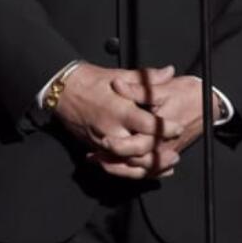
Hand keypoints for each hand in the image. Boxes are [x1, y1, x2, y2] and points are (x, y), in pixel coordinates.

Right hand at [54, 63, 182, 178]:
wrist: (64, 90)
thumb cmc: (92, 81)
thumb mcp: (121, 75)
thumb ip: (147, 78)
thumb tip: (169, 72)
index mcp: (120, 110)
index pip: (149, 125)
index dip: (165, 129)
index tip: (178, 128)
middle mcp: (112, 130)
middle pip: (140, 151)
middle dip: (159, 155)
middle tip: (175, 155)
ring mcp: (102, 142)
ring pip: (129, 163)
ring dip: (149, 167)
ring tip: (166, 165)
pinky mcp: (96, 149)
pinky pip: (117, 165)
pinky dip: (133, 170)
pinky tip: (147, 170)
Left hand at [109, 75, 215, 168]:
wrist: (210, 104)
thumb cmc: (188, 94)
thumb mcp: (163, 88)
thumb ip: (139, 87)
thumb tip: (117, 84)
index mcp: (161, 128)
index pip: (138, 144)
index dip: (119, 145)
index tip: (103, 142)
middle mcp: (164, 145)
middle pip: (136, 162)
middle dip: (114, 161)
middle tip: (94, 157)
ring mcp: (166, 152)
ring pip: (141, 169)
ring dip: (120, 168)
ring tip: (100, 163)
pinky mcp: (166, 155)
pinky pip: (149, 170)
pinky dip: (133, 171)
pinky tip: (118, 167)